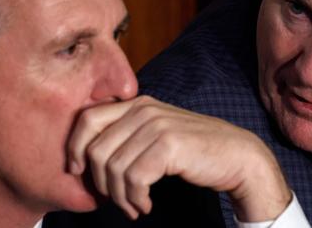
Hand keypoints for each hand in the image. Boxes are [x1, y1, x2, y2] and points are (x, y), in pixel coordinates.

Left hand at [67, 95, 291, 220]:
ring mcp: (156, 125)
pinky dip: (136, 199)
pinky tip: (146, 205)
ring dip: (120, 197)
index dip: (75, 147)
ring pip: (114, 168)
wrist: (237, 156)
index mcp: (136, 104)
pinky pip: (134, 179)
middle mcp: (143, 110)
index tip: (77, 171)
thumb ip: (126, 136)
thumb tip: (85, 158)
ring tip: (134, 206)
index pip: (87, 119)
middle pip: (96, 149)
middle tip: (115, 199)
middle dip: (100, 182)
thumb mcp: (155, 135)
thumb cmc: (193, 151)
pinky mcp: (168, 145)